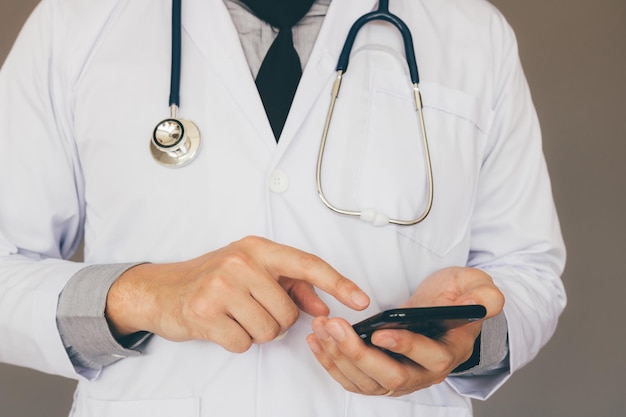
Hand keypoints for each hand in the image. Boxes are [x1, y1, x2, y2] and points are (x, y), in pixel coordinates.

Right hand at [105, 236, 369, 352]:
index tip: (360, 299)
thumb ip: (292, 286)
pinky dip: (237, 342)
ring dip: (256, 332)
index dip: (338, 283)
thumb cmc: (212, 279)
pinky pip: (244, 344)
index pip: (308, 264)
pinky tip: (221, 325)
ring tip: (236, 316)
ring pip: (269, 330)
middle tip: (252, 309)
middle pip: (288, 312)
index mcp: (258, 248)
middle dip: (276, 320)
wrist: (161, 289)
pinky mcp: (205, 312)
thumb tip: (323, 305)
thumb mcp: (252, 271)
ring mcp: (221, 286)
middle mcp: (242, 263)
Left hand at [306, 267, 503, 395]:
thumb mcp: (477, 287)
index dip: (405, 346)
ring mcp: (400, 378)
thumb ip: (484, 294)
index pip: (429, 357)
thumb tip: (483, 302)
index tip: (379, 332)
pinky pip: (353, 380)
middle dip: (358, 354)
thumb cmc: (457, 298)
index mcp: (448, 351)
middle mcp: (424, 373)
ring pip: (366, 382)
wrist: (441, 312)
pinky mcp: (379, 375)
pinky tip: (317, 342)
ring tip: (321, 328)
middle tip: (335, 326)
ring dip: (339, 357)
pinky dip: (332, 364)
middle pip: (390, 377)